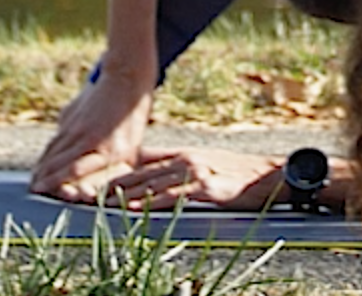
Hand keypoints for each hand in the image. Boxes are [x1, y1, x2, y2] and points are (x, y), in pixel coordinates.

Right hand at [28, 67, 153, 201]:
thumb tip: (105, 185)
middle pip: (59, 162)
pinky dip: (46, 154)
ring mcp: (77, 127)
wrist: (125, 78)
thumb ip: (119, 166)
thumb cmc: (134, 118)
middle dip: (45, 179)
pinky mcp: (69, 117)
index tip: (44, 191)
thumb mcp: (134, 145)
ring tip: (32, 182)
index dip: (58, 182)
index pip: (76, 169)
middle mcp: (89, 138)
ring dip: (42, 168)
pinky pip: (55, 140)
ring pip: (54, 151)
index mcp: (109, 148)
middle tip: (32, 192)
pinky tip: (41, 164)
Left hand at [98, 146, 281, 213]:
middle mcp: (186, 159)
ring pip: (154, 183)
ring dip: (128, 194)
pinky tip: (137, 207)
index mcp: (184, 154)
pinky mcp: (206, 187)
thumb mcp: (205, 164)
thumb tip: (154, 171)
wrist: (269, 175)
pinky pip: (173, 196)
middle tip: (92, 195)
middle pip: (144, 172)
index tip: (100, 181)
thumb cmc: (238, 174)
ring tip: (105, 202)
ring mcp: (196, 172)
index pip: (144, 162)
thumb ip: (180, 166)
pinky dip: (152, 202)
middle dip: (117, 184)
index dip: (121, 171)